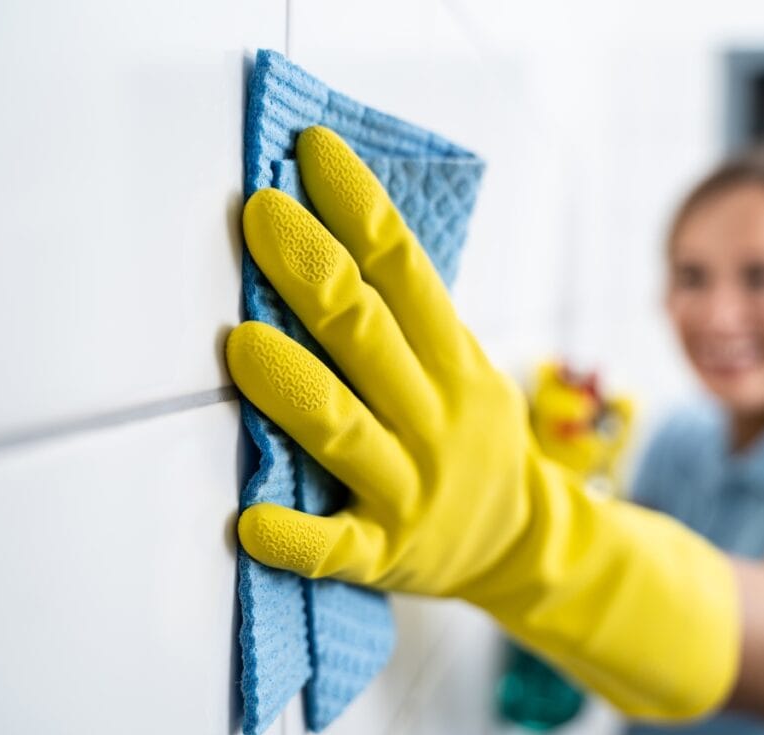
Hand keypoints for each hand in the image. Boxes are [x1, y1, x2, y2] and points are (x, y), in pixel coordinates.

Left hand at [227, 126, 739, 720]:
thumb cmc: (469, 437)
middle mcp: (438, 419)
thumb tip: (330, 232)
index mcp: (456, 363)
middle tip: (261, 216)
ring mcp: (413, 490)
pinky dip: (295, 536)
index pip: (407, 271)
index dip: (360, 210)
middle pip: (371, 337)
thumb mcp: (464, 368)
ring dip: (295, 387)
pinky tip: (249, 521)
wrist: (522, 541)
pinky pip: (336, 548)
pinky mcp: (385, 553)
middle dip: (315, 273)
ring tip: (241, 342)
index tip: (313, 153)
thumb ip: (409, 320)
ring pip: (347, 432)